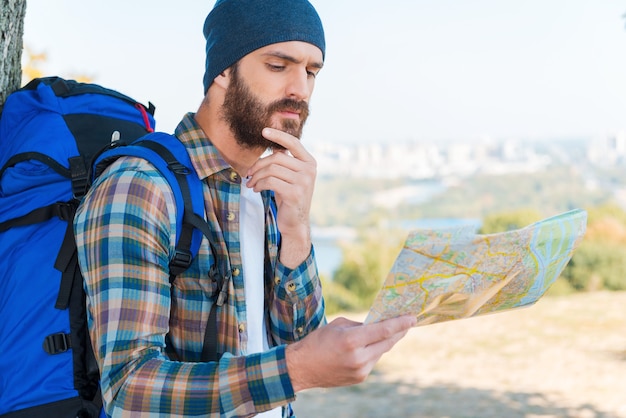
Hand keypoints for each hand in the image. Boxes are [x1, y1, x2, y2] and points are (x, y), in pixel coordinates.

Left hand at [246, 128, 316, 266]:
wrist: (295, 222)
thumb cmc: (289, 197)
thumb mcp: (289, 176)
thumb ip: (285, 161)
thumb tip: (274, 143)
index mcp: (310, 162)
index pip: (294, 142)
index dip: (278, 135)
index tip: (263, 131)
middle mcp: (309, 170)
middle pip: (277, 158)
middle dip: (258, 165)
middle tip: (248, 174)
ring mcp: (304, 182)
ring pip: (272, 170)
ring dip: (256, 176)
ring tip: (251, 183)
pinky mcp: (295, 193)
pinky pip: (270, 182)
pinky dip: (259, 184)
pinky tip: (256, 189)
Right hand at [285, 315, 415, 391]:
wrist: (302, 368)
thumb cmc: (318, 341)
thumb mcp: (338, 325)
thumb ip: (360, 325)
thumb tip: (378, 324)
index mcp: (351, 340)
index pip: (383, 330)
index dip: (400, 323)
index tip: (412, 317)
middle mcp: (358, 357)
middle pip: (387, 342)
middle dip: (398, 332)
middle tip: (407, 322)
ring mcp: (360, 370)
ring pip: (381, 352)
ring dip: (385, 342)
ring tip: (389, 331)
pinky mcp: (360, 378)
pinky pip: (373, 361)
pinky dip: (374, 352)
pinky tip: (370, 346)